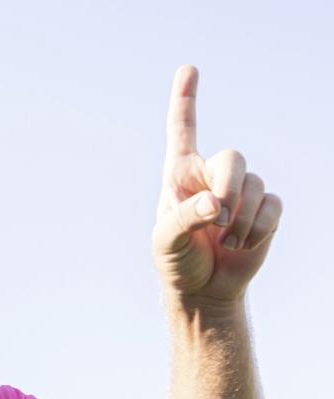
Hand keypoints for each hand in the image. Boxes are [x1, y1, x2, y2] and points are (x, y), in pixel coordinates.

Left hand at [152, 65, 281, 304]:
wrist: (203, 289)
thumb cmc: (176, 262)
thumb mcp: (166, 242)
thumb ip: (185, 218)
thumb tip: (216, 204)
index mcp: (179, 175)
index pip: (182, 131)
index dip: (185, 100)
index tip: (188, 69)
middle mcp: (211, 176)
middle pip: (233, 158)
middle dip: (230, 187)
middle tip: (218, 218)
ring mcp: (241, 191)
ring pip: (255, 186)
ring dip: (241, 219)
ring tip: (225, 242)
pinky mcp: (264, 211)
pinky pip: (273, 206)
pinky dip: (258, 229)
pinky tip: (242, 245)